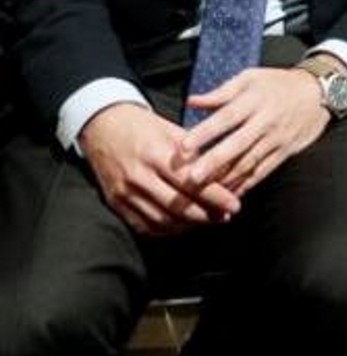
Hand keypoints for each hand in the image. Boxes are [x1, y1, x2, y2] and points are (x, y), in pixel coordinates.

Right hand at [79, 102, 239, 234]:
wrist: (102, 126)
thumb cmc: (145, 126)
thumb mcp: (173, 131)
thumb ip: (196, 153)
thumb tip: (226, 174)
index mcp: (157, 154)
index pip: (193, 183)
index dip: (217, 198)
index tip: (235, 205)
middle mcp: (139, 176)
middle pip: (178, 206)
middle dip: (206, 215)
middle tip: (225, 216)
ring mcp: (125, 192)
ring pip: (162, 219)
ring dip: (188, 225)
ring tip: (208, 221)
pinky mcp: (115, 202)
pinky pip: (143, 225)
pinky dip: (165, 230)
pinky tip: (182, 225)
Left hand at [176, 67, 329, 196]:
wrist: (318, 92)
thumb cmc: (277, 83)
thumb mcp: (250, 78)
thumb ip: (220, 93)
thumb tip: (191, 101)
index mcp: (254, 100)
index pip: (227, 117)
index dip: (205, 132)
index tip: (184, 146)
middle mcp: (265, 121)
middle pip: (237, 144)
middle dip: (214, 162)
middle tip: (192, 178)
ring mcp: (276, 139)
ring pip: (249, 162)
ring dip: (226, 178)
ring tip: (205, 191)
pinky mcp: (284, 152)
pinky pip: (263, 171)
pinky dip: (246, 185)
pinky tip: (230, 195)